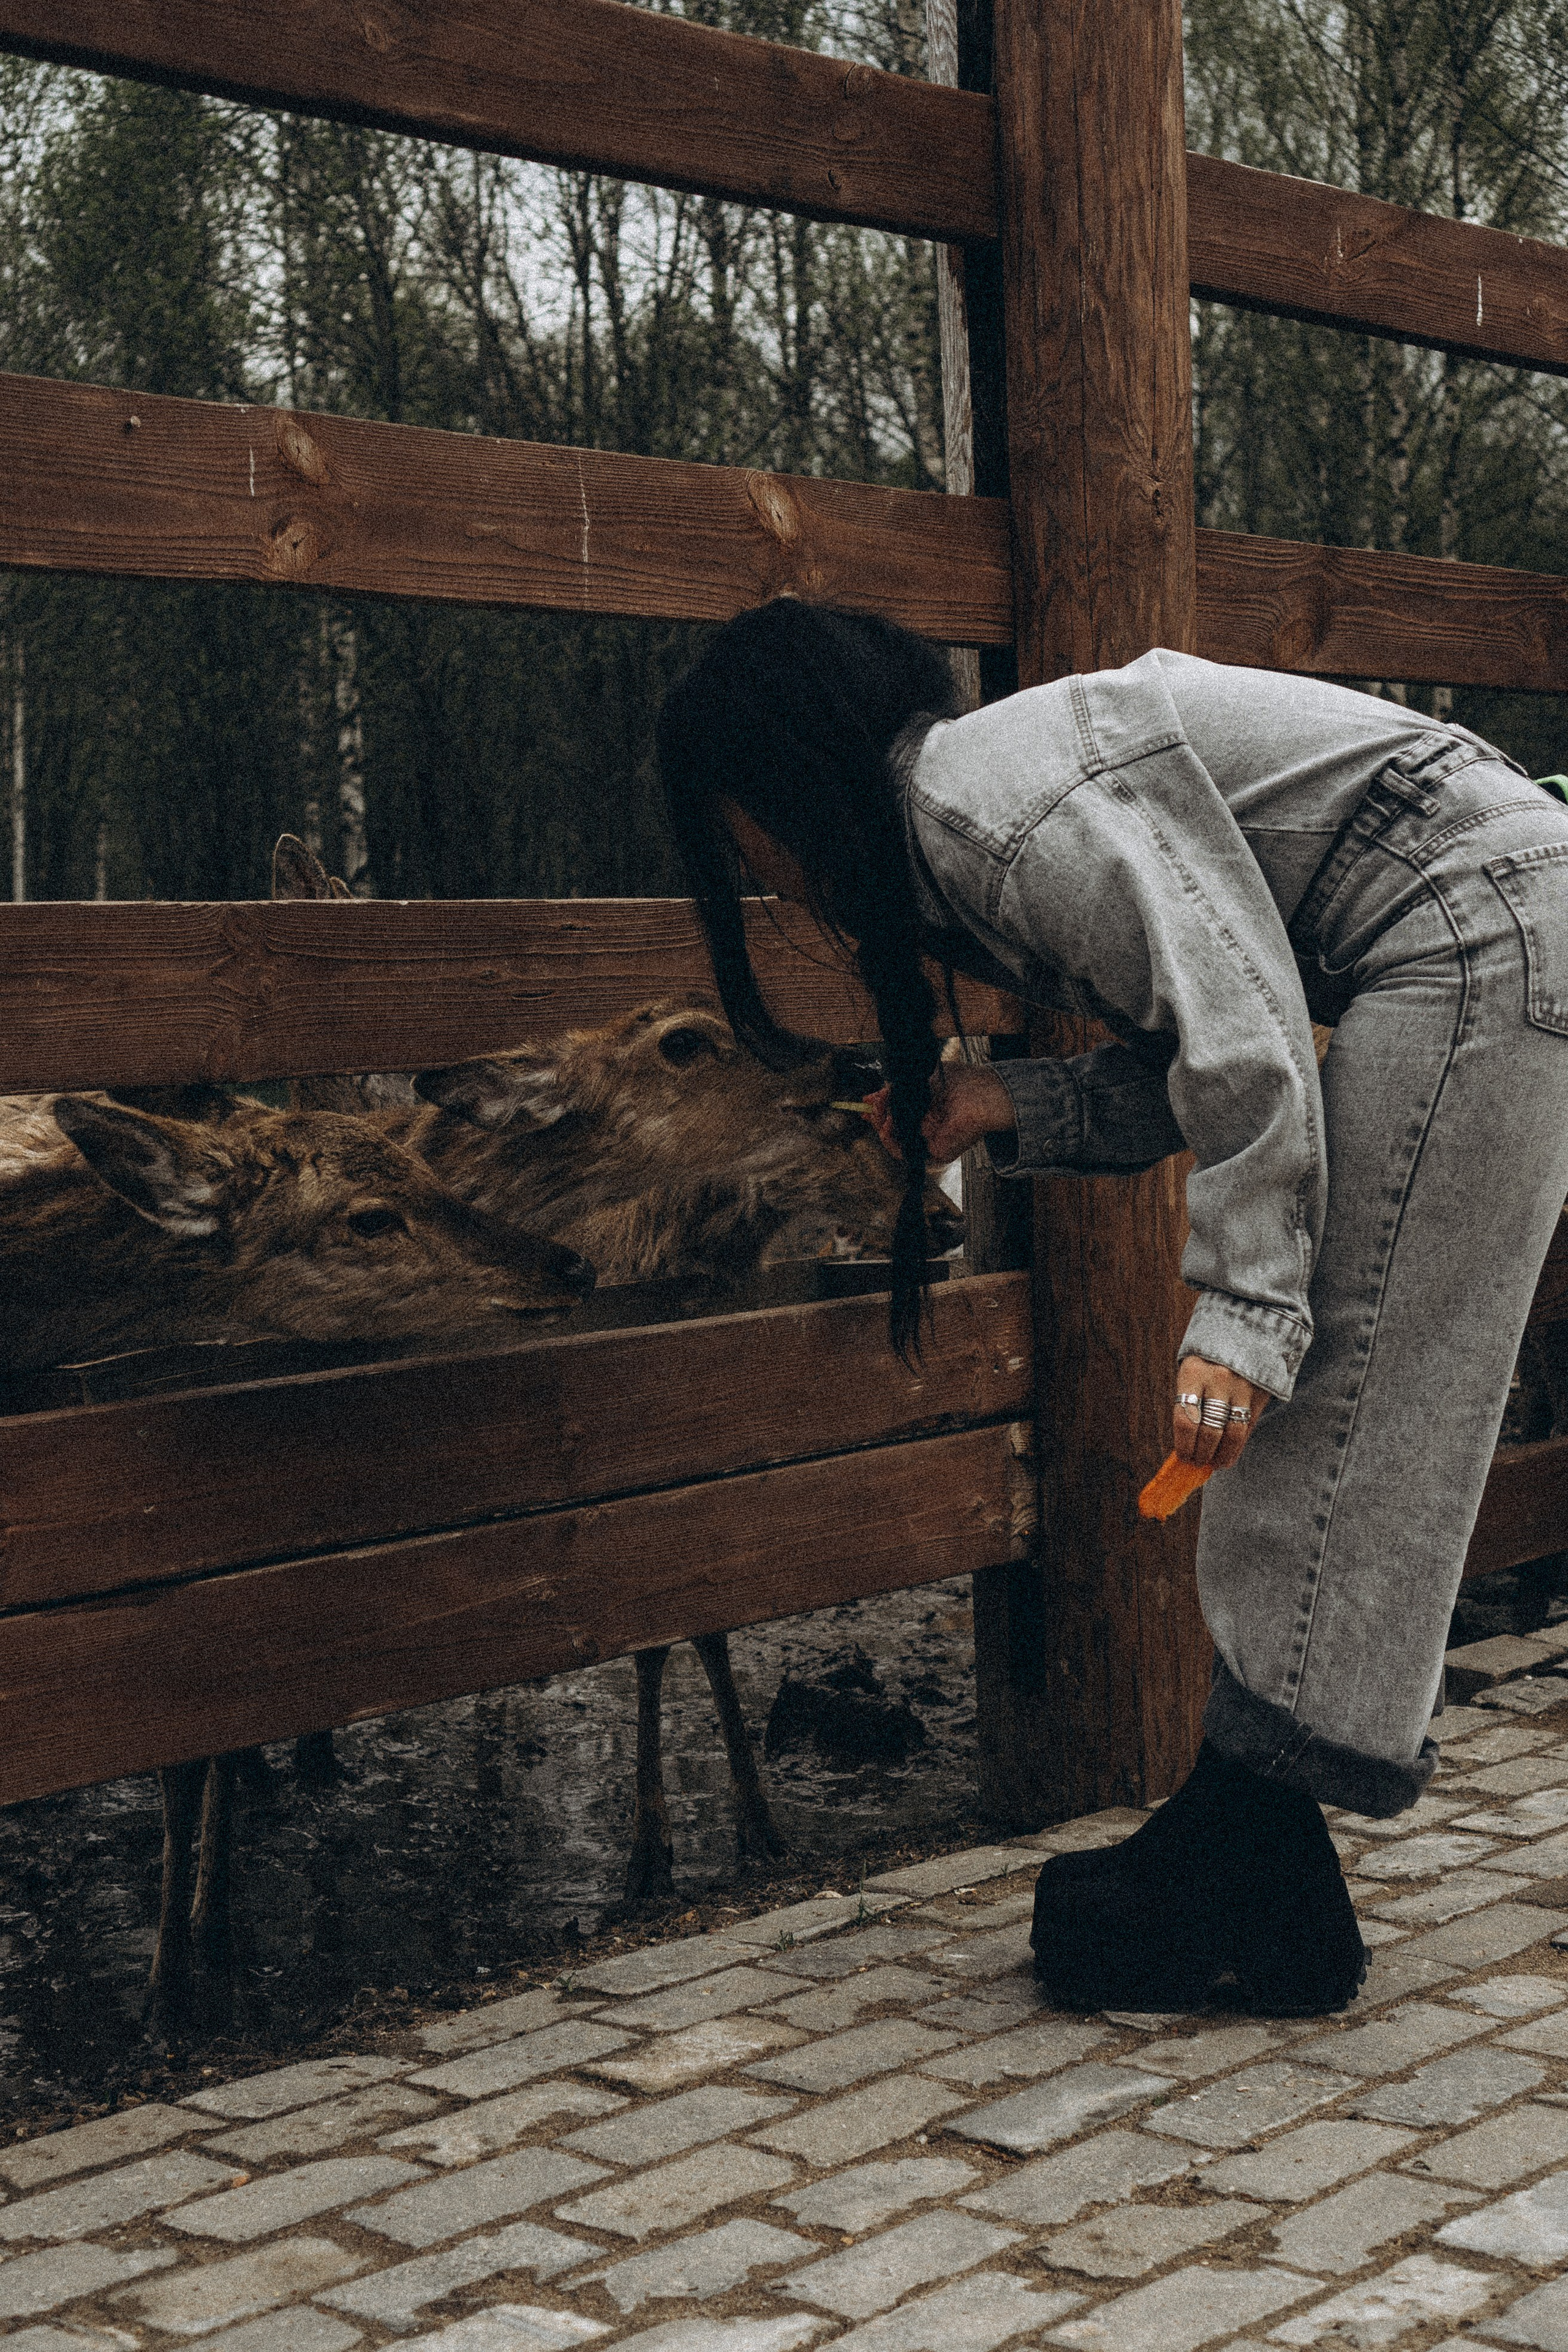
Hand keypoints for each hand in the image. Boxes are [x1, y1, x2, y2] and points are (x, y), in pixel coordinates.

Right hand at [862, 1065, 1016, 1165]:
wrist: (980, 1094)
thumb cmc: (960, 1081)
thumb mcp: (919, 1079)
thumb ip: (896, 1089)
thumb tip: (874, 1095)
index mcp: (928, 1108)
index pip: (898, 1111)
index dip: (880, 1107)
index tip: (866, 1101)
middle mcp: (929, 1125)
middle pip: (893, 1127)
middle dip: (877, 1115)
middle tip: (872, 1104)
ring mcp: (931, 1140)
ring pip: (895, 1141)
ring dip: (881, 1127)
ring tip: (880, 1112)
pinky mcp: (935, 1153)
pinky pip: (904, 1152)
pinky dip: (890, 1141)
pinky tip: (887, 1127)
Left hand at [1174, 1355, 1268, 1469]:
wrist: (1246, 1327)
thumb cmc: (1210, 1356)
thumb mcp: (1193, 1369)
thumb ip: (1189, 1401)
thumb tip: (1185, 1442)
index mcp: (1193, 1372)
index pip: (1185, 1420)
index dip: (1184, 1445)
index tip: (1183, 1456)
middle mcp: (1219, 1380)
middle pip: (1209, 1431)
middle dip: (1201, 1454)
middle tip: (1197, 1462)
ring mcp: (1242, 1387)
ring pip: (1232, 1434)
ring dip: (1222, 1456)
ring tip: (1215, 1464)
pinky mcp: (1260, 1394)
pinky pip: (1248, 1428)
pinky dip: (1237, 1447)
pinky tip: (1229, 1455)